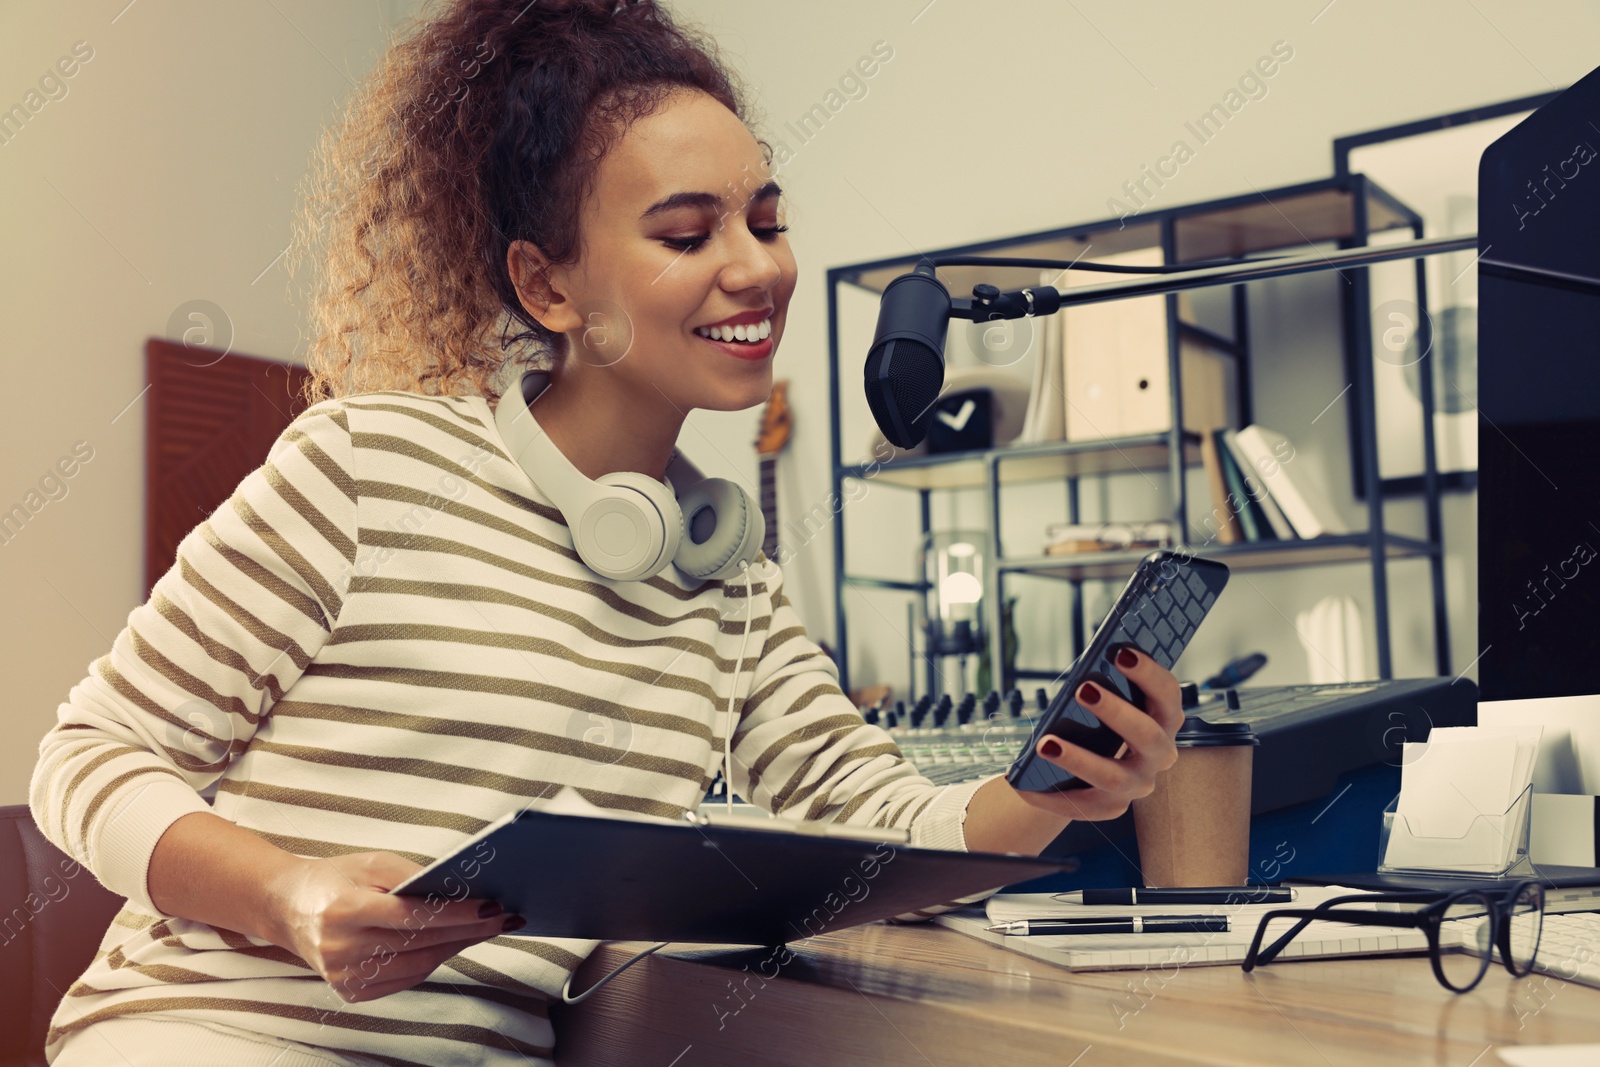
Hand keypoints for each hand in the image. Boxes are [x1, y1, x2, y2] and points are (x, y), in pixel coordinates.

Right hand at [263, 851, 519, 1002]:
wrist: (287, 908)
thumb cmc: (336, 878)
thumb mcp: (371, 862)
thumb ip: (413, 876)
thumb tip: (461, 891)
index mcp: (343, 909)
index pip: (411, 916)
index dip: (455, 913)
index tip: (492, 906)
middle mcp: (341, 948)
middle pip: (420, 943)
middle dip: (469, 930)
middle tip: (505, 916)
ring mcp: (344, 976)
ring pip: (418, 965)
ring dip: (457, 946)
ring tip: (487, 928)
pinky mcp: (350, 991)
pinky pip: (406, 978)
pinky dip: (433, 960)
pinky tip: (454, 943)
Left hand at [1013, 645, 1183, 821]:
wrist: (1088, 768)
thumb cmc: (1097, 718)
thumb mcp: (1102, 700)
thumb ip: (1100, 686)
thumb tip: (1079, 678)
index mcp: (1164, 718)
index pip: (1167, 694)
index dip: (1149, 673)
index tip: (1120, 651)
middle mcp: (1159, 754)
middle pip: (1146, 735)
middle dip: (1116, 711)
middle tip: (1082, 689)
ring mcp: (1137, 784)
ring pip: (1113, 776)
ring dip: (1078, 758)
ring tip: (1044, 744)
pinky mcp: (1111, 807)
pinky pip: (1080, 804)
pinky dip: (1049, 794)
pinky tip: (1019, 783)